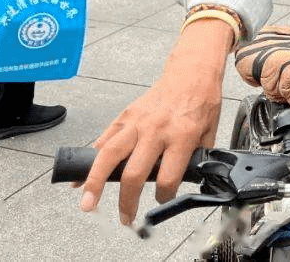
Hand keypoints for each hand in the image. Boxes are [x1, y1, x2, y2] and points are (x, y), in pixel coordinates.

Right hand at [80, 19, 229, 224]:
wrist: (192, 72)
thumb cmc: (202, 101)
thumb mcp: (210, 132)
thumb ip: (196, 158)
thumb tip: (186, 182)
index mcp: (182, 135)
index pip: (167, 177)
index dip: (164, 196)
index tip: (161, 200)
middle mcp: (157, 130)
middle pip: (135, 173)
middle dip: (127, 201)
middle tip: (125, 217)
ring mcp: (137, 122)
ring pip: (109, 156)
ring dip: (95, 182)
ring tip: (87, 204)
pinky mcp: (125, 116)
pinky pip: (105, 140)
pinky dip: (90, 159)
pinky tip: (80, 177)